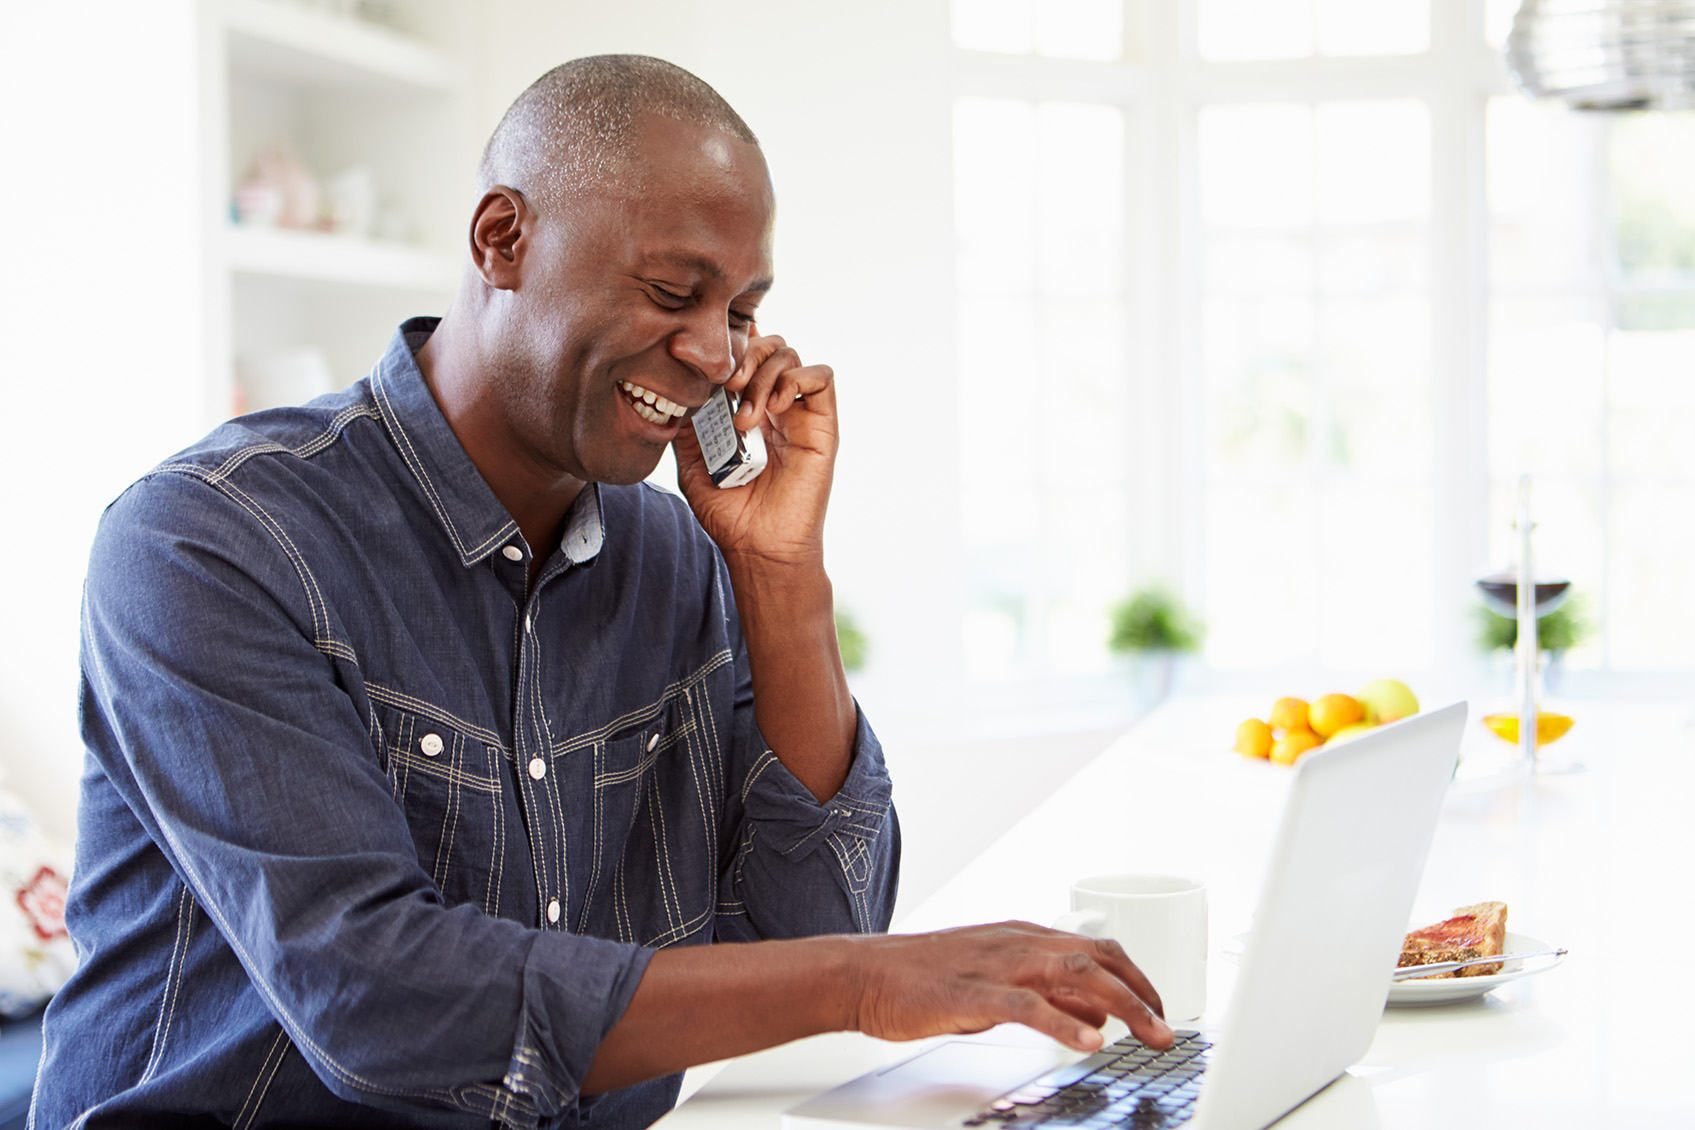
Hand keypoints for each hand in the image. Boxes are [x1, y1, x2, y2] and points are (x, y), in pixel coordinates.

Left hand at [672, 327, 835, 567]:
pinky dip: (796, 379)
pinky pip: (822, 376)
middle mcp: (775, 406)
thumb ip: (686, 426)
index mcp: (746, 410)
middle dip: (746, 355)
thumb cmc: (729, 513)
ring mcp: (799, 414)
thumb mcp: (691, 464)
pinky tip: (775, 408)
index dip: (733, 344)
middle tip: (729, 387)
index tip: (710, 361)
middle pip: (769, 345)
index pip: (747, 356)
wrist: (758, 547)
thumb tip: (676, 390)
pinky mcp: (822, 425)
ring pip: (791, 355)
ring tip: (747, 414)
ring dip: (764, 374)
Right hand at [846, 921, 1174, 1052]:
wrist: (864, 974)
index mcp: (1022, 937)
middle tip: (1165, 1028)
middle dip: (1140, 992)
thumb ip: (1044, 994)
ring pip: (1074, 973)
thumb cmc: (923, 980)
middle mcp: (1016, 943)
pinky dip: (1063, 1022)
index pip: (1095, 949)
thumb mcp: (994, 984)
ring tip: (1147, 1033)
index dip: (1135, 977)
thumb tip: (1094, 1014)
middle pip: (1096, 958)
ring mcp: (995, 965)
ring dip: (1121, 1003)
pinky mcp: (972, 993)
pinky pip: (1026, 1005)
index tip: (1158, 1008)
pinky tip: (1088, 1041)